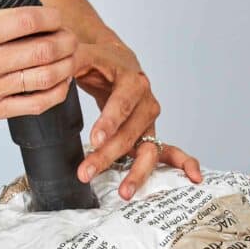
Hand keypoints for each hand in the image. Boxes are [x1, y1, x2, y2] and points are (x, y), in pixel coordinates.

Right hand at [0, 6, 77, 119]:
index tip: (56, 15)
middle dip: (65, 40)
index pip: (26, 21)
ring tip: (69, 56)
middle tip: (69, 35)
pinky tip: (60, 82)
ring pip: (44, 78)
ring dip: (65, 65)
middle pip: (43, 51)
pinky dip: (56, 92)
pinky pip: (36, 104)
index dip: (50, 16)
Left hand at [74, 40, 201, 198]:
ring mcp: (150, 122)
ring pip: (148, 149)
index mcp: (132, 81)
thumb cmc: (99, 62)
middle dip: (108, 155)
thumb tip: (55, 76)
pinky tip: (194, 178)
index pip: (122, 103)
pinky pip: (169, 153)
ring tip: (124, 193)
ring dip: (137, 172)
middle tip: (85, 172)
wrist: (117, 62)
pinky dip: (184, 164)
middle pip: (130, 134)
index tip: (95, 140)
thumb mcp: (83, 55)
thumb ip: (69, 63)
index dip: (110, 122)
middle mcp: (146, 103)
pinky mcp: (149, 135)